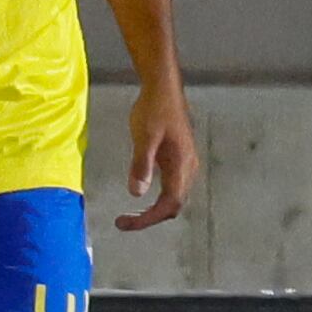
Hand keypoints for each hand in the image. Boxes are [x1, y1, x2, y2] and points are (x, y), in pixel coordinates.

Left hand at [118, 76, 197, 230]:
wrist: (164, 88)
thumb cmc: (154, 109)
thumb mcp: (144, 137)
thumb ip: (141, 165)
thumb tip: (137, 194)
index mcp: (181, 164)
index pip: (169, 203)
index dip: (148, 219)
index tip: (125, 224)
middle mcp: (188, 167)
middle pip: (174, 205)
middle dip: (150, 218)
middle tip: (123, 222)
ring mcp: (186, 163)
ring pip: (175, 197)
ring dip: (154, 209)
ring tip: (131, 214)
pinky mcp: (180, 157)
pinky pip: (173, 186)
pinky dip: (159, 197)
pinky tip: (143, 191)